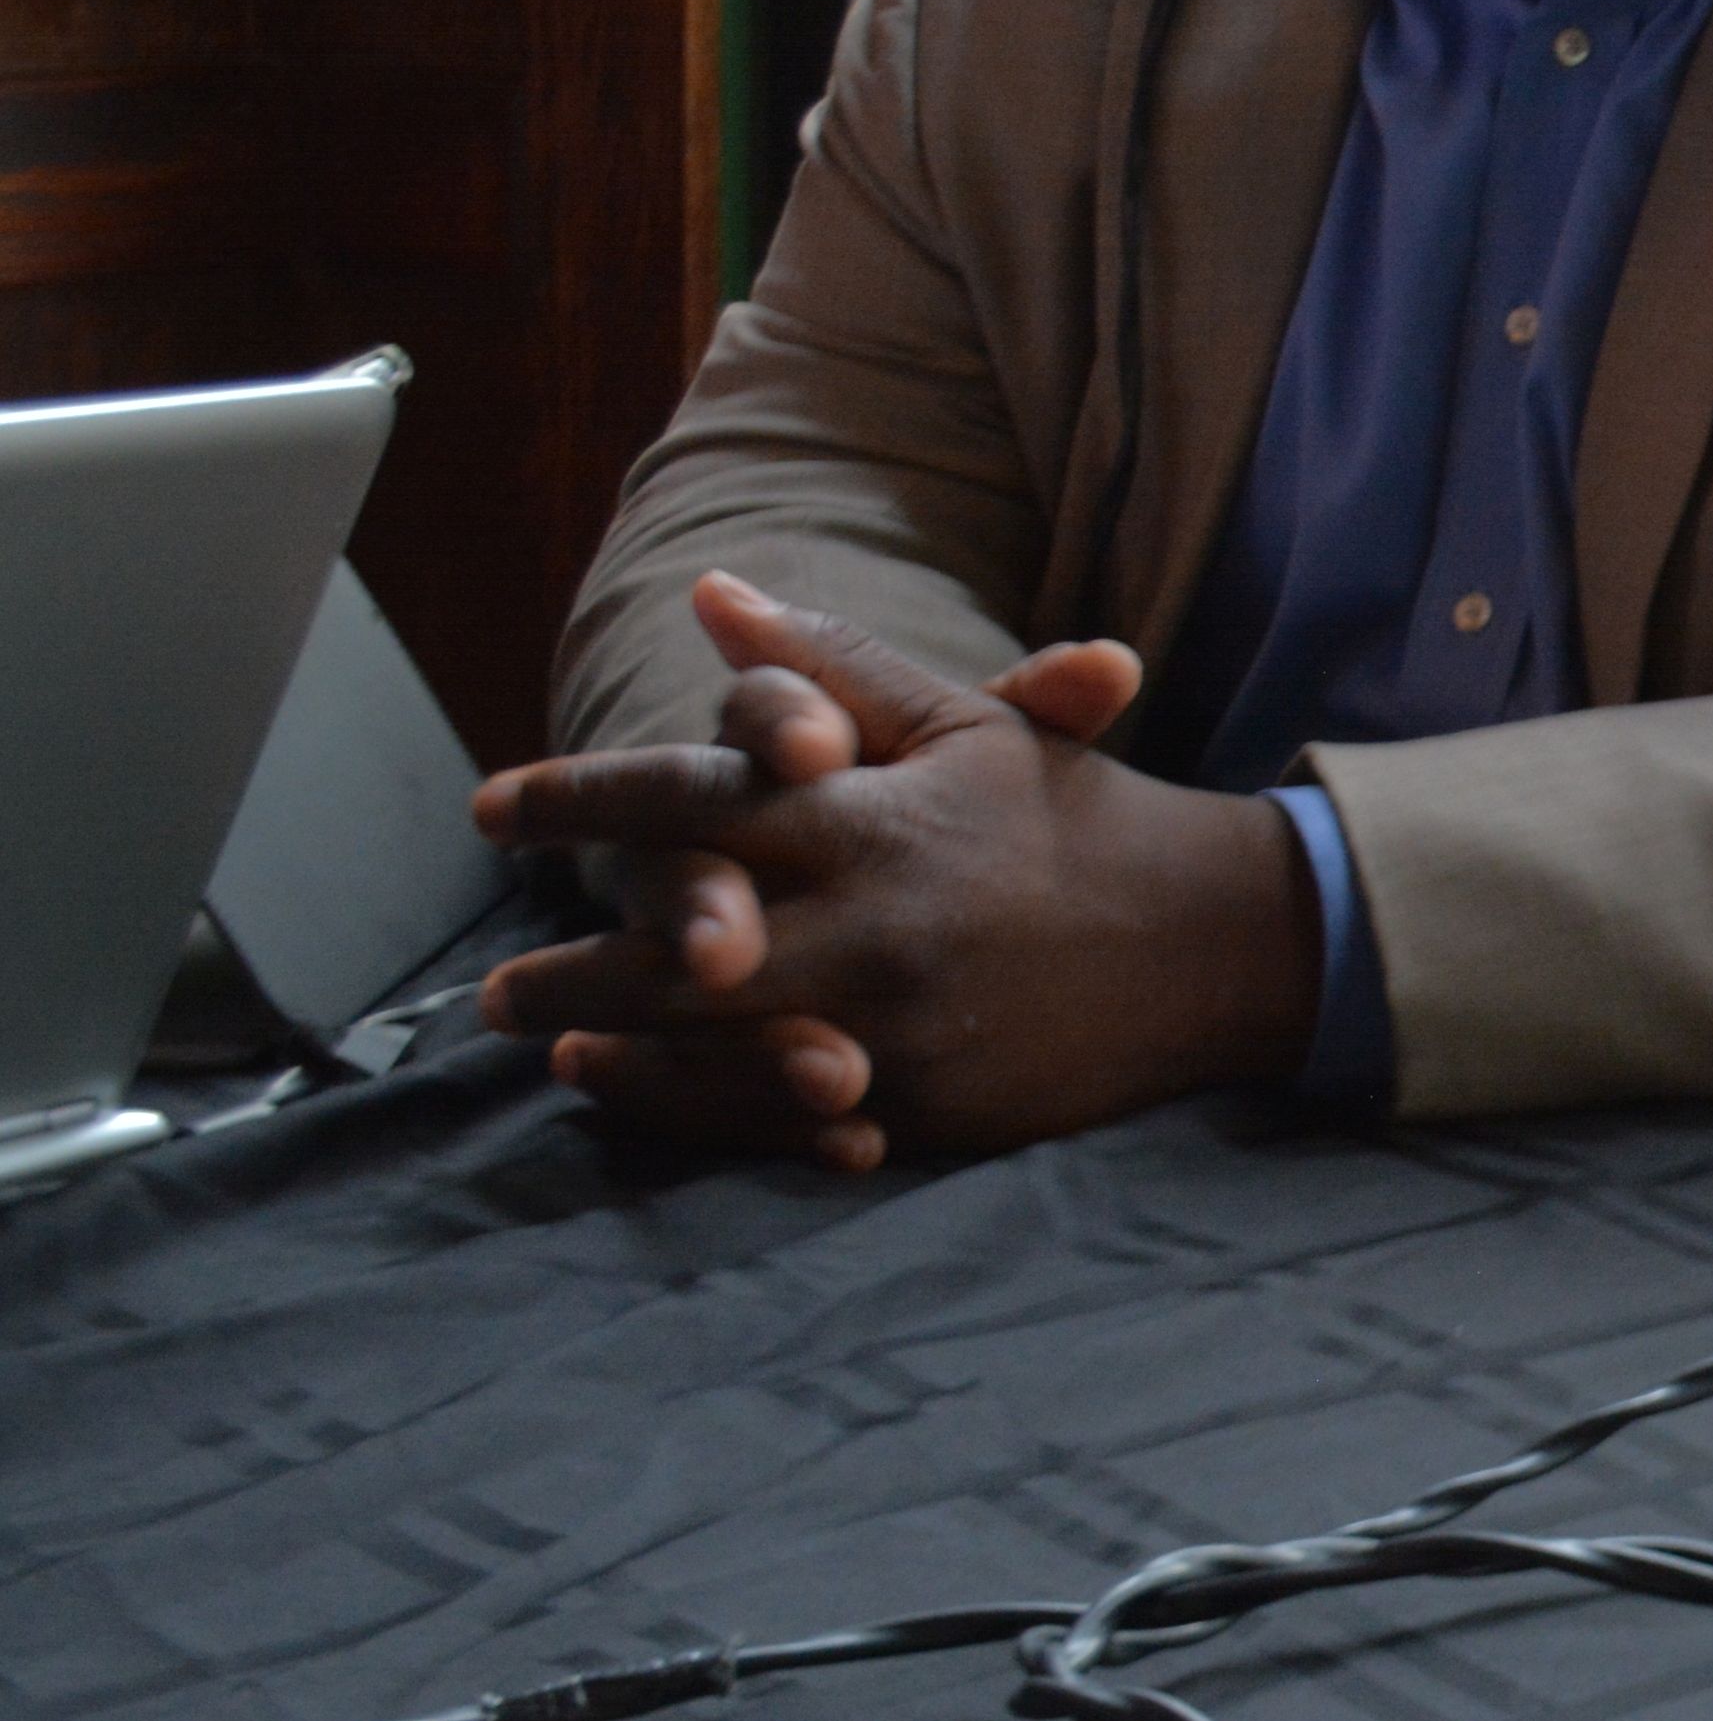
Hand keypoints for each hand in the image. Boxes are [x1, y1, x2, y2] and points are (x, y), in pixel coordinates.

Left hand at [474, 576, 1314, 1167]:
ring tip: (550, 1033)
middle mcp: (872, 926)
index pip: (689, 800)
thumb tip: (712, 598)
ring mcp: (892, 1027)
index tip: (495, 807)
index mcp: (873, 820)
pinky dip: (687, 1106)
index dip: (578, 801)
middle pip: (669, 953)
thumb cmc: (1075, 819)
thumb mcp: (964, 722)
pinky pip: (770, 1121)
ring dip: (611, 1044)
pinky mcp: (918, 1105)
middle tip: (492, 985)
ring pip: (706, 1051)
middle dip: (564, 967)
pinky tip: (637, 1082)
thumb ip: (830, 667)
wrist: (1212, 945)